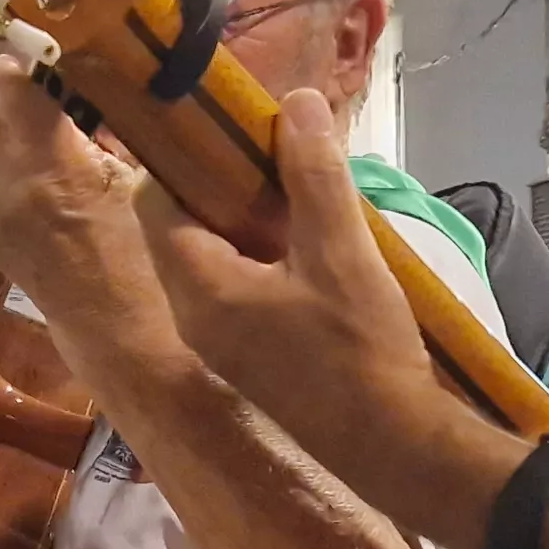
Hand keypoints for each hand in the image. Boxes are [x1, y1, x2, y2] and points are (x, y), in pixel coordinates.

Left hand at [0, 47, 180, 351]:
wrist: (119, 330)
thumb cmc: (148, 255)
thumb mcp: (143, 179)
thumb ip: (116, 134)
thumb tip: (104, 97)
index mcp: (50, 158)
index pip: (8, 83)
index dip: (14, 60)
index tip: (26, 47)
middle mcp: (7, 180)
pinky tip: (2, 151)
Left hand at [136, 87, 452, 460]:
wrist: (394, 447)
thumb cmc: (360, 348)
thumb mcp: (341, 250)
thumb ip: (315, 174)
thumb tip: (296, 102)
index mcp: (198, 287)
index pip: (155, 201)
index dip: (183, 156)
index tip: (226, 124)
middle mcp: (193, 316)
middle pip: (180, 228)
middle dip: (220, 183)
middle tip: (270, 148)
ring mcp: (219, 343)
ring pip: (211, 258)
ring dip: (245, 220)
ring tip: (296, 186)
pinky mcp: (248, 359)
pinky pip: (234, 289)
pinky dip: (259, 256)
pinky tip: (308, 242)